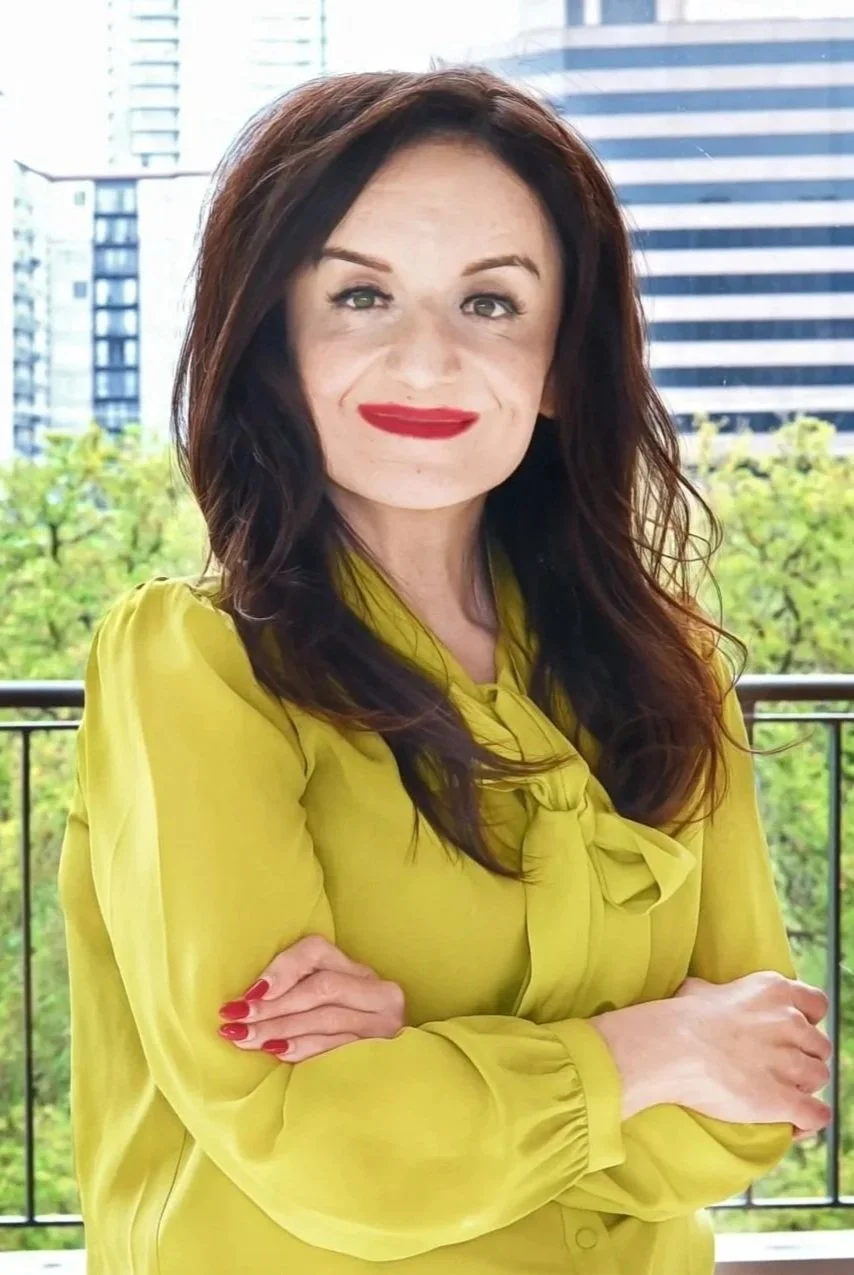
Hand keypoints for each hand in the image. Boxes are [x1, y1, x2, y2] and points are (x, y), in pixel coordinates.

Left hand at [217, 934, 405, 1062]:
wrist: (393, 1078)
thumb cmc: (339, 1035)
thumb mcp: (324, 1007)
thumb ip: (295, 993)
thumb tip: (244, 998)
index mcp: (358, 970)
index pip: (316, 951)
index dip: (281, 969)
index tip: (249, 992)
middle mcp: (378, 991)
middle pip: (321, 987)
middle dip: (273, 1005)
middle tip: (235, 1019)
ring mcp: (383, 1022)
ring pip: (326, 1017)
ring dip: (279, 1028)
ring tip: (245, 1038)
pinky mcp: (381, 1050)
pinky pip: (335, 1047)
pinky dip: (301, 1048)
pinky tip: (275, 1052)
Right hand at [591, 971, 832, 1134]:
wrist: (671, 1048)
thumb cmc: (680, 1017)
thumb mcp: (702, 989)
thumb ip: (722, 993)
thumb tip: (711, 996)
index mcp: (774, 990)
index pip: (817, 1004)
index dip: (809, 1021)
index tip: (791, 1033)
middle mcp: (789, 1021)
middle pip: (819, 1045)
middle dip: (803, 1057)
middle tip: (778, 1067)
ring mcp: (789, 1060)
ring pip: (819, 1077)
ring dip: (803, 1087)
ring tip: (780, 1093)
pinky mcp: (783, 1098)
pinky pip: (816, 1114)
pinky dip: (808, 1121)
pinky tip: (794, 1123)